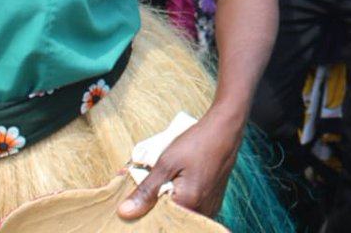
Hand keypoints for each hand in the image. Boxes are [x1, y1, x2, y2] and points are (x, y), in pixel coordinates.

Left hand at [117, 113, 240, 219]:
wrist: (225, 129)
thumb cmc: (197, 142)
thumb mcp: (166, 162)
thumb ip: (146, 190)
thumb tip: (125, 212)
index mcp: (189, 204)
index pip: (158, 222)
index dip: (144, 213)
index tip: (134, 205)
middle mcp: (203, 211)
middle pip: (171, 219)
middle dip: (155, 208)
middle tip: (145, 191)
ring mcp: (210, 207)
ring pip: (181, 215)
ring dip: (168, 204)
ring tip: (162, 184)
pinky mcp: (213, 201)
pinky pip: (192, 209)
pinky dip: (180, 201)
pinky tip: (174, 185)